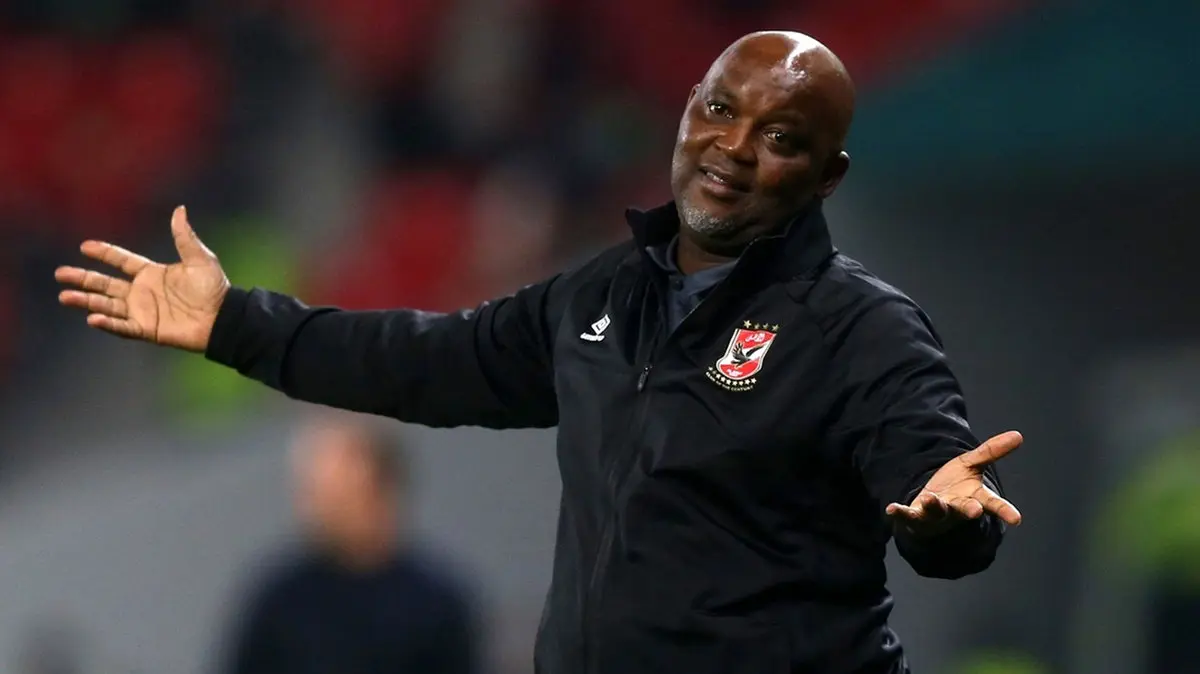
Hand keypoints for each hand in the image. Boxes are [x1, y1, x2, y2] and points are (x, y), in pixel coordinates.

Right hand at [55, 206, 229, 351]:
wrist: (223, 318)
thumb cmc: (214, 289)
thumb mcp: (200, 259)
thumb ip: (184, 237)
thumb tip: (180, 209)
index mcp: (152, 273)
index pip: (121, 261)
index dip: (104, 254)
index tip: (85, 246)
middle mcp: (142, 292)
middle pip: (105, 283)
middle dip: (83, 278)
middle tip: (60, 274)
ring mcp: (143, 311)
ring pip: (107, 304)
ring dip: (86, 301)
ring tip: (64, 296)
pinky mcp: (147, 329)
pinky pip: (123, 327)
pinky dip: (108, 323)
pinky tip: (92, 317)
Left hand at [885, 430, 1022, 537]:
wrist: (932, 506)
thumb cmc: (957, 486)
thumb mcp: (972, 465)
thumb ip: (991, 452)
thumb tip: (1019, 435)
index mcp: (974, 497)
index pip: (992, 504)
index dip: (1004, 511)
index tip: (1017, 519)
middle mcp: (957, 508)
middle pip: (966, 510)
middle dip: (970, 510)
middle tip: (975, 512)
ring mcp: (937, 513)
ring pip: (937, 511)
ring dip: (934, 506)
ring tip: (929, 498)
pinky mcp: (917, 515)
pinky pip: (908, 515)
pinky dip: (900, 513)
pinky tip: (891, 509)